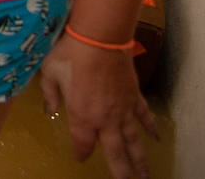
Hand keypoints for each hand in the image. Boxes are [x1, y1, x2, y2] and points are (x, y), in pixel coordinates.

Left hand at [38, 33, 159, 178]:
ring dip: (140, 160)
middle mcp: (106, 119)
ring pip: (134, 141)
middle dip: (120, 171)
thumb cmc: (70, 54)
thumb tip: (49, 111)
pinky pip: (144, 116)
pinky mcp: (134, 96)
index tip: (80, 158)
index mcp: (82, 116)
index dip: (82, 153)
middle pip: (115, 152)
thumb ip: (50, 95)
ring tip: (145, 176)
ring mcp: (123, 109)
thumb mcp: (49, 74)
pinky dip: (150, 128)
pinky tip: (156, 138)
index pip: (83, 144)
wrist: (99, 39)